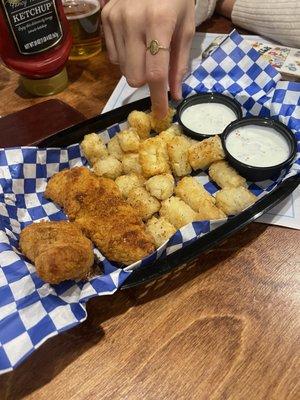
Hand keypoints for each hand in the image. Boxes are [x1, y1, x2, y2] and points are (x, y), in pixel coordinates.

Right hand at [101, 0, 194, 117]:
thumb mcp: (186, 27)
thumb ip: (179, 63)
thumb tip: (175, 94)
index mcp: (159, 22)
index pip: (155, 73)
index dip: (157, 98)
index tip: (160, 115)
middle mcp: (133, 22)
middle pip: (134, 77)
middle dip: (147, 82)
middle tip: (157, 70)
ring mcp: (115, 19)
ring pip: (123, 69)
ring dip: (136, 68)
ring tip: (146, 47)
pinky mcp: (105, 18)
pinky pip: (113, 56)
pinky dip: (125, 56)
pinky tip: (134, 39)